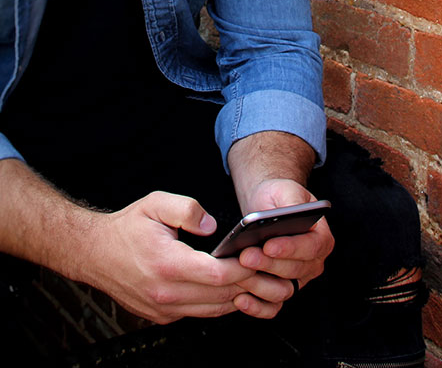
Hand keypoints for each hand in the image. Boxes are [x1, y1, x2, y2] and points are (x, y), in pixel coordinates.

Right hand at [86, 191, 258, 323]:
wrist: (94, 253)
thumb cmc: (126, 229)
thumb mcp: (155, 203)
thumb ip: (187, 209)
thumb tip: (212, 225)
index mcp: (167, 265)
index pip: (219, 275)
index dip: (245, 268)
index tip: (259, 257)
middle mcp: (166, 293)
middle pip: (222, 296)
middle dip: (250, 283)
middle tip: (269, 270)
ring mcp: (164, 309)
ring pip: (215, 310)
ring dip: (239, 297)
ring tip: (258, 280)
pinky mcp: (163, 316)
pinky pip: (201, 313)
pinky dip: (221, 303)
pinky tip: (233, 289)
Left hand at [234, 179, 334, 317]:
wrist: (267, 209)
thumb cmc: (278, 198)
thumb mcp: (286, 190)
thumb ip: (291, 200)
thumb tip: (288, 212)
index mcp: (321, 238)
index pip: (311, 247)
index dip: (290, 249)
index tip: (268, 245)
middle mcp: (313, 262)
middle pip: (294, 270)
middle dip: (268, 264)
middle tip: (245, 255)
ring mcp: (298, 279)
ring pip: (283, 290)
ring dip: (259, 284)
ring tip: (238, 273)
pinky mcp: (281, 291)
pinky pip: (272, 307)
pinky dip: (257, 307)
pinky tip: (240, 298)